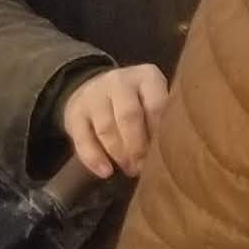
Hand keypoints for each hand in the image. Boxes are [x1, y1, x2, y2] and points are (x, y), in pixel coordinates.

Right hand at [56, 62, 168, 178]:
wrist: (93, 88)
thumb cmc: (136, 101)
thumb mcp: (153, 99)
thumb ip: (163, 117)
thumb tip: (174, 151)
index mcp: (146, 76)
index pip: (156, 105)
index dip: (159, 133)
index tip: (165, 155)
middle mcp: (119, 81)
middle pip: (129, 116)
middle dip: (138, 147)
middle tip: (144, 167)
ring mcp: (94, 94)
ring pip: (106, 128)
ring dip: (120, 154)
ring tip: (130, 170)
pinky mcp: (74, 112)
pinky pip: (82, 138)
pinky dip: (94, 158)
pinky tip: (106, 172)